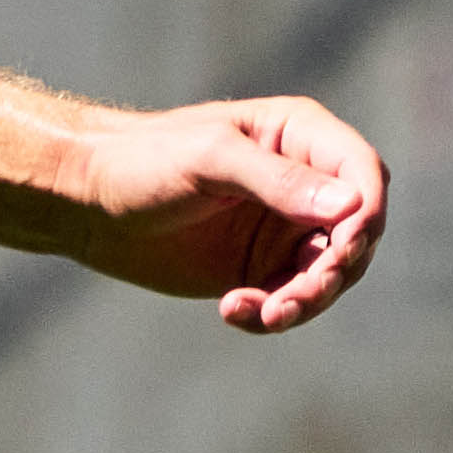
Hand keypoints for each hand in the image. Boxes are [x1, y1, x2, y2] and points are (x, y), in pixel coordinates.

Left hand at [54, 93, 387, 331]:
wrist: (86, 199)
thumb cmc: (143, 161)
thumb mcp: (209, 160)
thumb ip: (278, 181)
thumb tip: (351, 206)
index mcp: (301, 137)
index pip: (364, 175)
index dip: (366, 215)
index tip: (341, 252)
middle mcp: (305, 183)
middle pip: (355, 234)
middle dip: (333, 272)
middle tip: (291, 301)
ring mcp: (285, 229)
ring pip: (328, 275)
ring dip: (305, 301)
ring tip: (263, 315)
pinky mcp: (260, 269)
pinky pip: (287, 300)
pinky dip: (270, 313)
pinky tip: (231, 311)